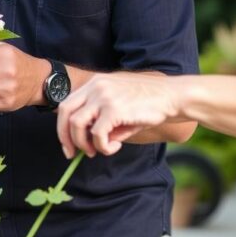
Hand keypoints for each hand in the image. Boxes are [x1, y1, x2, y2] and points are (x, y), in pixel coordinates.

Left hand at [56, 73, 179, 158]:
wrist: (172, 96)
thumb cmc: (149, 103)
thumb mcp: (120, 106)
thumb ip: (102, 119)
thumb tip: (87, 144)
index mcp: (96, 82)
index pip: (67, 104)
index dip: (63, 127)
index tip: (69, 145)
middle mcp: (96, 86)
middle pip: (65, 113)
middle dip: (65, 137)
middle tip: (73, 154)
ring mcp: (104, 96)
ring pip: (77, 124)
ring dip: (84, 144)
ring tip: (99, 150)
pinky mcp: (114, 109)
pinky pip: (97, 135)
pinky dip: (103, 147)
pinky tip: (116, 146)